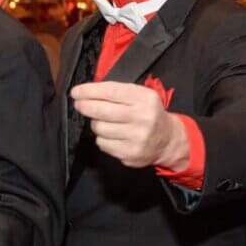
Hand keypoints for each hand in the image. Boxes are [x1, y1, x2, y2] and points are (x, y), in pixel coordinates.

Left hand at [70, 81, 188, 169]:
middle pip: (102, 111)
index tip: (76, 92)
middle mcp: (142, 118)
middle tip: (79, 104)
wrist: (168, 140)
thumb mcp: (142, 96)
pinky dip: (102, 138)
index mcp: (145, 99)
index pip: (111, 92)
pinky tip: (111, 134)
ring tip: (102, 121)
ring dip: (95, 123)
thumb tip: (88, 93)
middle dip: (85, 106)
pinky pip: (103, 143)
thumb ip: (119, 92)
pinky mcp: (130, 154)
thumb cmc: (150, 114)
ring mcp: (136, 138)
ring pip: (100, 128)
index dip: (89, 91)